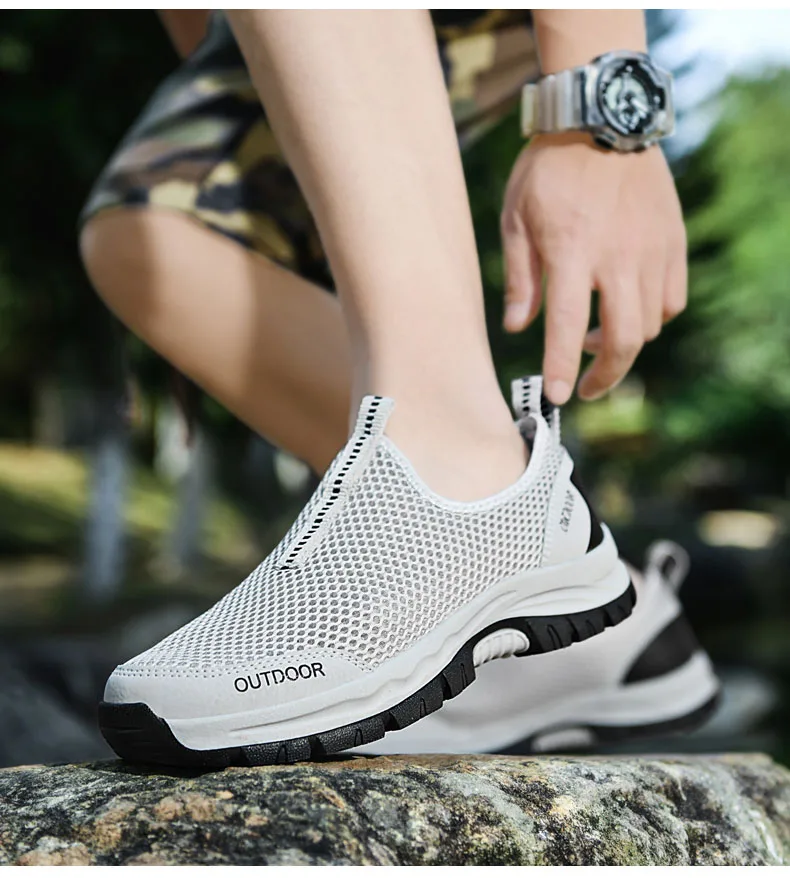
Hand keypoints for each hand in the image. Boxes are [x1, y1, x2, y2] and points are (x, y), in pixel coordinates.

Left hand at [500, 131, 686, 404]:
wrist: (602, 119)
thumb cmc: (549, 169)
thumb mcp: (516, 218)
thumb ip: (520, 278)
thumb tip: (517, 328)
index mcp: (571, 251)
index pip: (564, 324)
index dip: (560, 368)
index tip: (556, 397)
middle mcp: (617, 256)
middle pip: (623, 339)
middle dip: (605, 375)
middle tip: (586, 388)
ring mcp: (652, 250)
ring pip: (650, 324)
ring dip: (622, 344)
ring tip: (595, 336)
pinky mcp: (673, 242)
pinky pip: (671, 300)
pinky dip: (652, 318)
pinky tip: (628, 310)